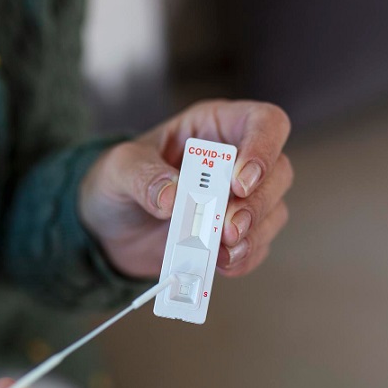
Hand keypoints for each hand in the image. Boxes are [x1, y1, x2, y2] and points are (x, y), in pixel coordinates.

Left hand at [80, 100, 292, 277]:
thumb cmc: (117, 182)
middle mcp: (236, 160)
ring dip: (255, 234)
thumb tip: (174, 197)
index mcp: (215, 127)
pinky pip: (257, 246)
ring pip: (274, 211)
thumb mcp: (119, 168)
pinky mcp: (234, 235)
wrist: (108, 228)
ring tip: (222, 250)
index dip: (263, 148)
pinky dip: (244, 258)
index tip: (238, 182)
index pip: (264, 122)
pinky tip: (221, 264)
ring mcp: (240, 200)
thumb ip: (143, 176)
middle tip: (228, 227)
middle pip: (278, 172)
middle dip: (257, 203)